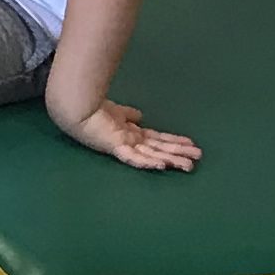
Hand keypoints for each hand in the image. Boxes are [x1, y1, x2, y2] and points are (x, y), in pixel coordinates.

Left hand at [59, 95, 200, 173]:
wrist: (76, 109)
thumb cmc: (93, 110)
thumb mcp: (116, 112)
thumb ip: (127, 114)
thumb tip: (140, 115)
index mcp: (131, 134)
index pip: (157, 139)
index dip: (173, 141)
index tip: (190, 143)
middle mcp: (130, 142)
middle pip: (159, 149)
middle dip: (179, 153)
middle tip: (198, 158)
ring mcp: (124, 146)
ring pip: (152, 155)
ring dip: (171, 160)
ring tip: (188, 164)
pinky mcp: (116, 147)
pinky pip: (134, 157)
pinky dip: (147, 162)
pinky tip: (162, 165)